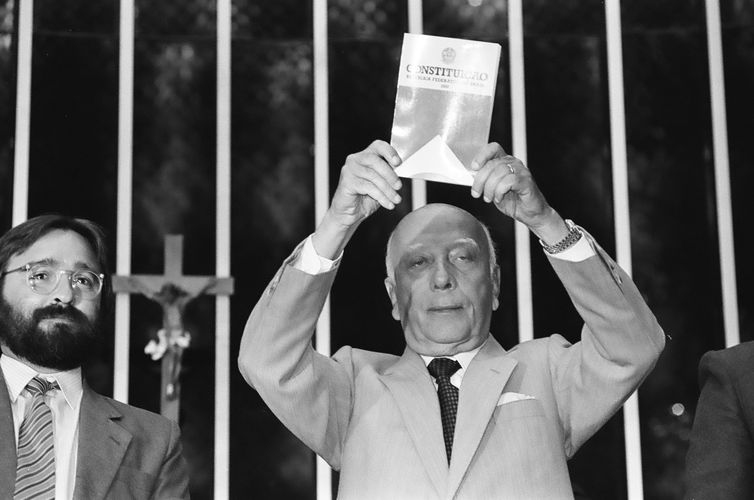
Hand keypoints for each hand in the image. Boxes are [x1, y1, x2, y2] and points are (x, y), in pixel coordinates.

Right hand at [313, 140, 402, 258]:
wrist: (349, 214)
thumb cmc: (364, 198)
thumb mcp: (380, 184)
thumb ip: (388, 175)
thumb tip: (401, 171)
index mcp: (365, 156)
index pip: (378, 146)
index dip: (389, 152)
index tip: (398, 163)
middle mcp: (355, 160)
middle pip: (375, 161)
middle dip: (390, 175)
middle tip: (398, 186)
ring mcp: (349, 170)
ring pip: (373, 176)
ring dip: (387, 189)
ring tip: (395, 199)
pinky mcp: (346, 182)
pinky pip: (367, 187)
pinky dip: (381, 197)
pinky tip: (387, 203)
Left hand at [469, 143, 567, 242]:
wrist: (530, 214)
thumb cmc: (513, 201)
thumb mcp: (493, 190)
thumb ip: (484, 180)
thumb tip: (471, 176)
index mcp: (505, 162)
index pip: (493, 149)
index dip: (482, 155)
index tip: (474, 167)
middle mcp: (514, 164)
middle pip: (492, 164)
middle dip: (480, 180)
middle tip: (477, 193)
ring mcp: (521, 171)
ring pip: (499, 172)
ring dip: (489, 188)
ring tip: (489, 198)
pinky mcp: (526, 181)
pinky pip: (508, 181)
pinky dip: (500, 191)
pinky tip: (500, 198)